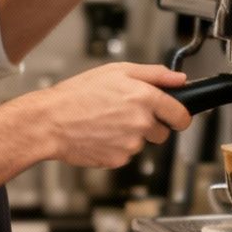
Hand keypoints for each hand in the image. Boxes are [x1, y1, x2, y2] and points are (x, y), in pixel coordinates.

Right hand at [30, 63, 191, 167]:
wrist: (50, 122)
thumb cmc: (78, 95)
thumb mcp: (117, 71)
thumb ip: (154, 74)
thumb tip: (179, 78)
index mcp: (145, 98)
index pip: (181, 115)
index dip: (180, 116)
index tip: (176, 117)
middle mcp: (142, 122)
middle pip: (163, 132)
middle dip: (151, 125)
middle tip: (126, 114)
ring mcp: (131, 144)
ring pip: (142, 143)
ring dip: (131, 135)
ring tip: (106, 122)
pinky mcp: (118, 160)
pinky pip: (125, 154)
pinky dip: (116, 147)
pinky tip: (100, 134)